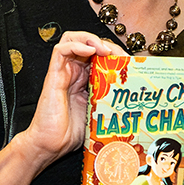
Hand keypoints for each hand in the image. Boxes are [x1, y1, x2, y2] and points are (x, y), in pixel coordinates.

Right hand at [14, 31, 118, 165]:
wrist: (51, 145)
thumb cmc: (70, 134)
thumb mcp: (98, 113)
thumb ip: (110, 101)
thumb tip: (133, 100)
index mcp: (84, 80)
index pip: (98, 55)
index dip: (114, 53)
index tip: (128, 61)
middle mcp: (73, 73)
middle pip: (88, 43)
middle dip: (106, 44)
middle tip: (120, 55)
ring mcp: (63, 72)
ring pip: (72, 39)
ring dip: (91, 38)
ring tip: (105, 49)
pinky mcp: (54, 75)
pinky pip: (60, 49)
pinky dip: (77, 44)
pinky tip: (90, 50)